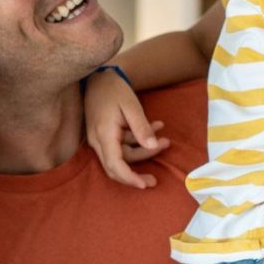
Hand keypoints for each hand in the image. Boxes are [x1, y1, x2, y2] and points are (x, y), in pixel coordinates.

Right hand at [83, 70, 168, 188]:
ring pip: (122, 156)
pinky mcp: (104, 136)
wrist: (97, 78)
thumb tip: (153, 146)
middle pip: (116, 166)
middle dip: (135, 174)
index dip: (129, 178)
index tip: (144, 184)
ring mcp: (99, 139)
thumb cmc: (113, 89)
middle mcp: (98, 141)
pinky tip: (155, 128)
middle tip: (155, 180)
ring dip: (143, 151)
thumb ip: (141, 127)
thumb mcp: (131, 105)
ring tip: (166, 139)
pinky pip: (121, 146)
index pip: (114, 164)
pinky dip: (137, 141)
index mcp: (104, 134)